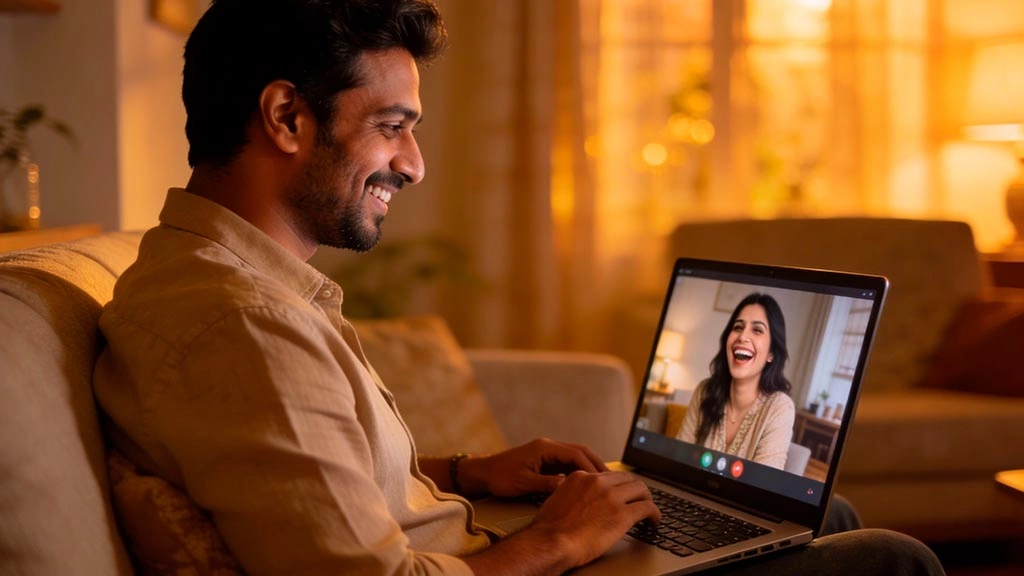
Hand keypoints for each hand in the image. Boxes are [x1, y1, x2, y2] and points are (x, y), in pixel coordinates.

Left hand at [460, 438, 605, 497]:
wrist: (483, 473)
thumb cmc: (499, 477)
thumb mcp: (522, 483)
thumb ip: (545, 483)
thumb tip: (566, 485)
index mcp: (544, 448)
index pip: (575, 454)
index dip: (591, 467)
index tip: (604, 480)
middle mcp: (548, 446)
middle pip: (580, 451)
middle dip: (596, 464)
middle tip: (612, 480)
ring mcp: (547, 452)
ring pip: (575, 456)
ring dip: (590, 467)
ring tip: (605, 482)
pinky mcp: (545, 460)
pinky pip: (568, 462)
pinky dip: (580, 471)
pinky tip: (588, 484)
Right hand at [529, 470, 660, 568]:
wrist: (551, 541)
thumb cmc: (549, 529)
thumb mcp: (557, 500)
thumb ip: (572, 495)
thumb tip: (579, 502)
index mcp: (581, 477)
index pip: (607, 476)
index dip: (617, 486)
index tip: (621, 494)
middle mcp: (598, 483)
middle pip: (626, 479)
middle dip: (634, 489)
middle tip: (638, 499)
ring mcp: (611, 497)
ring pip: (640, 489)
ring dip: (647, 499)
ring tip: (649, 510)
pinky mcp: (622, 514)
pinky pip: (647, 508)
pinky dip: (654, 514)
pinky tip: (654, 520)